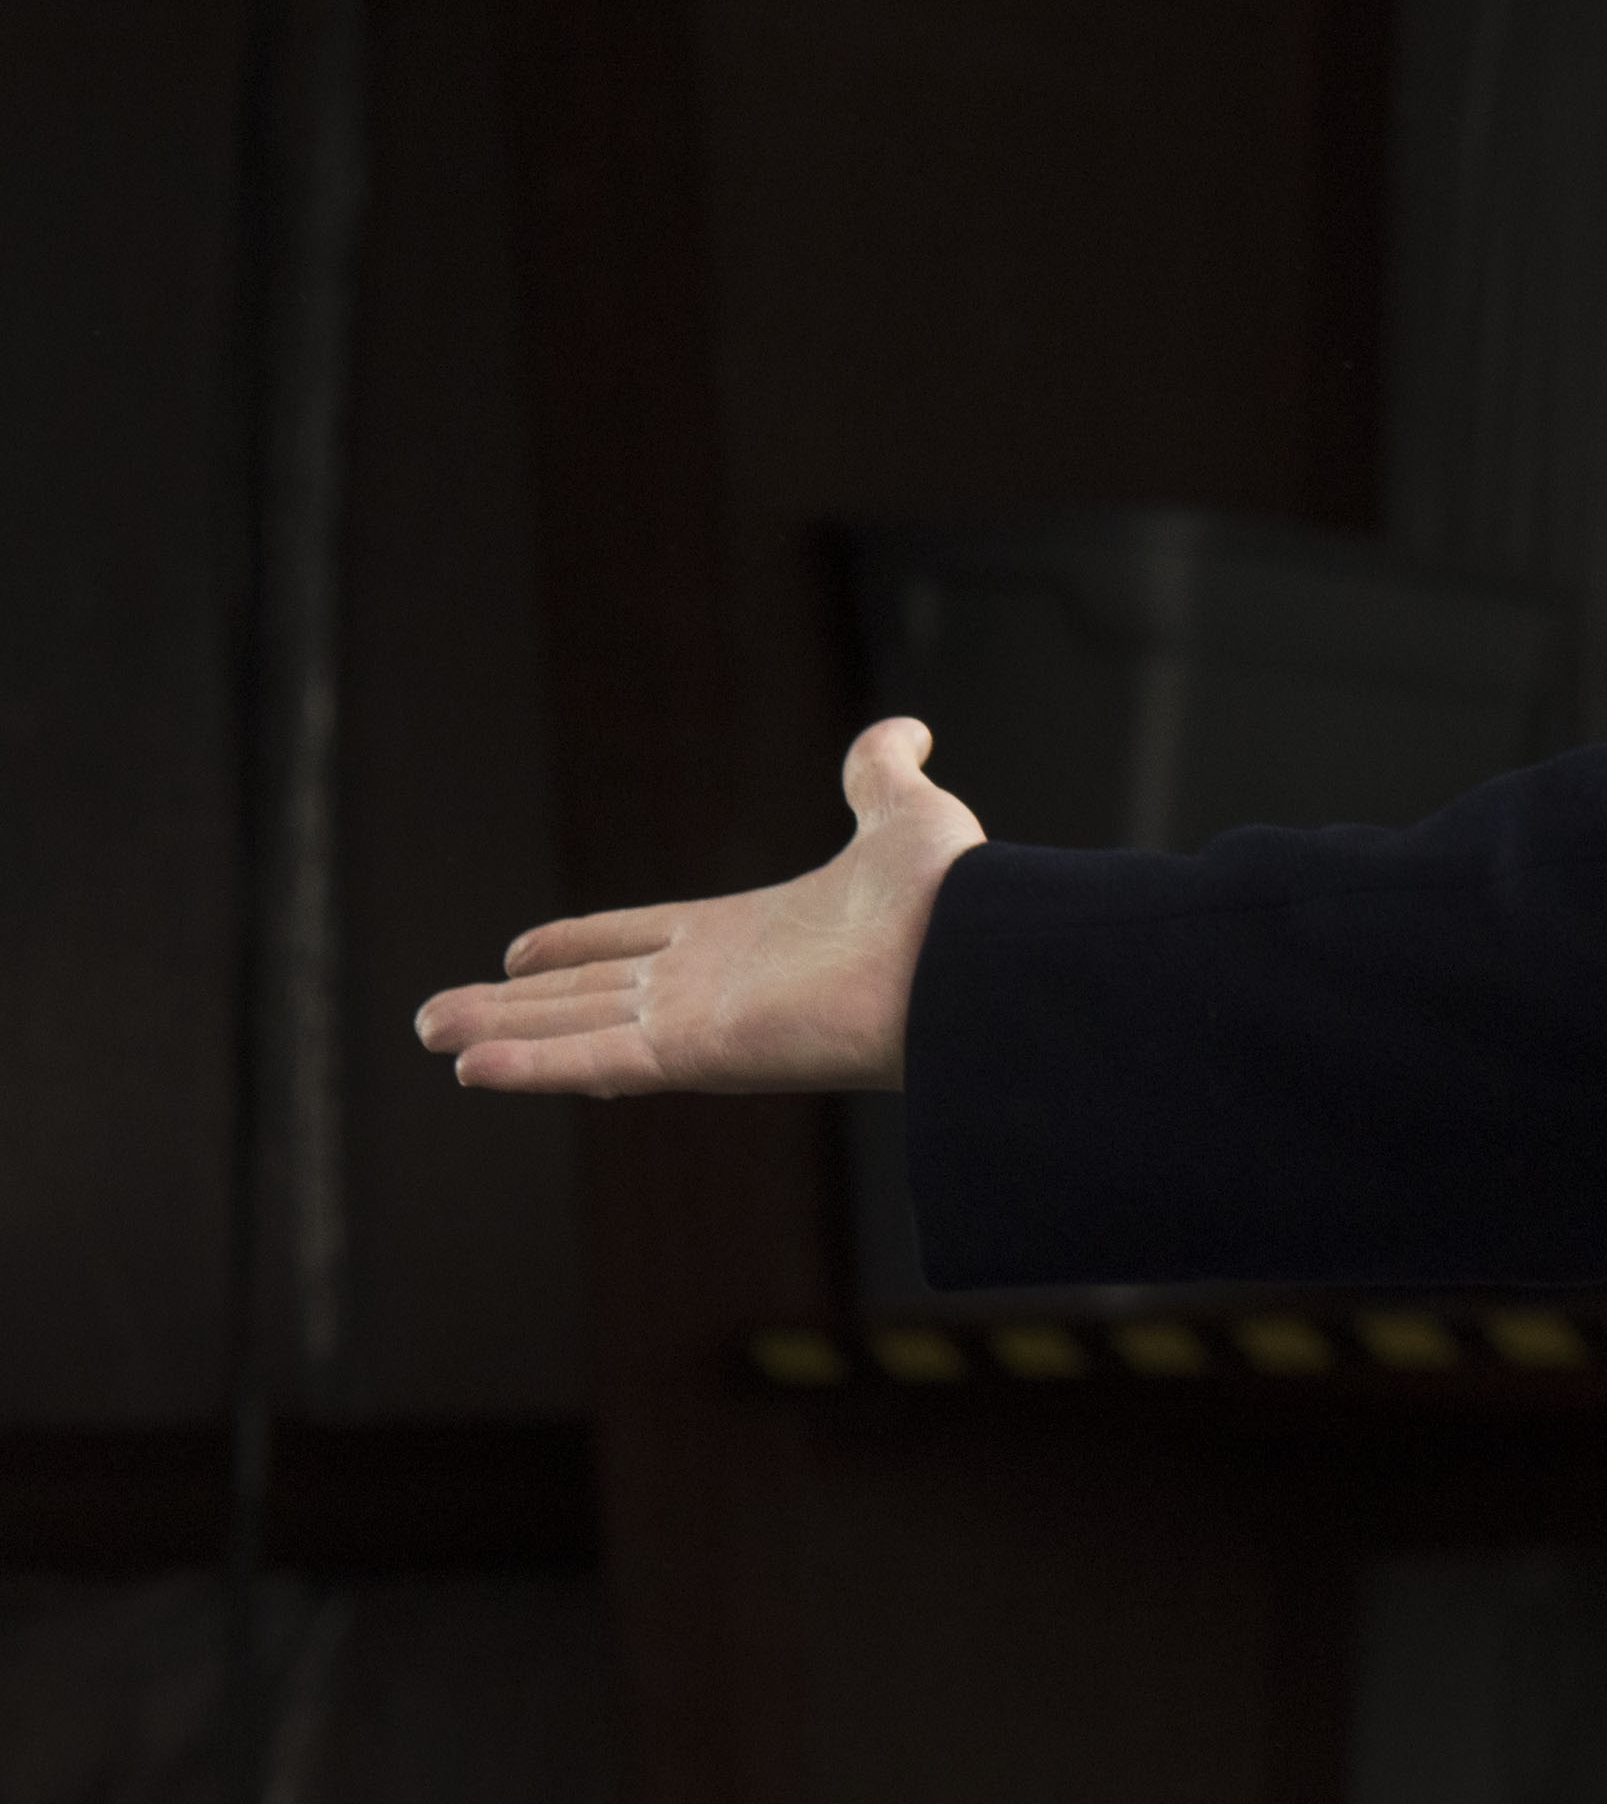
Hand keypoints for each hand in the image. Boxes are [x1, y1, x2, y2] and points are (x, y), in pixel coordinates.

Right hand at [415, 718, 981, 1095]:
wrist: (977, 952)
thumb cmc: (952, 899)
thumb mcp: (905, 814)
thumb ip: (883, 772)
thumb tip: (906, 732)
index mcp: (747, 936)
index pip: (640, 940)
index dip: (580, 945)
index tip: (518, 950)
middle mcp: (714, 985)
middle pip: (590, 994)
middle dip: (515, 1005)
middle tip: (439, 1018)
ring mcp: (702, 1023)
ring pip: (577, 1030)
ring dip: (503, 1035)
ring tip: (433, 1034)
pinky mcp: (702, 1054)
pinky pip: (600, 1062)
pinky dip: (535, 1067)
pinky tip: (470, 1070)